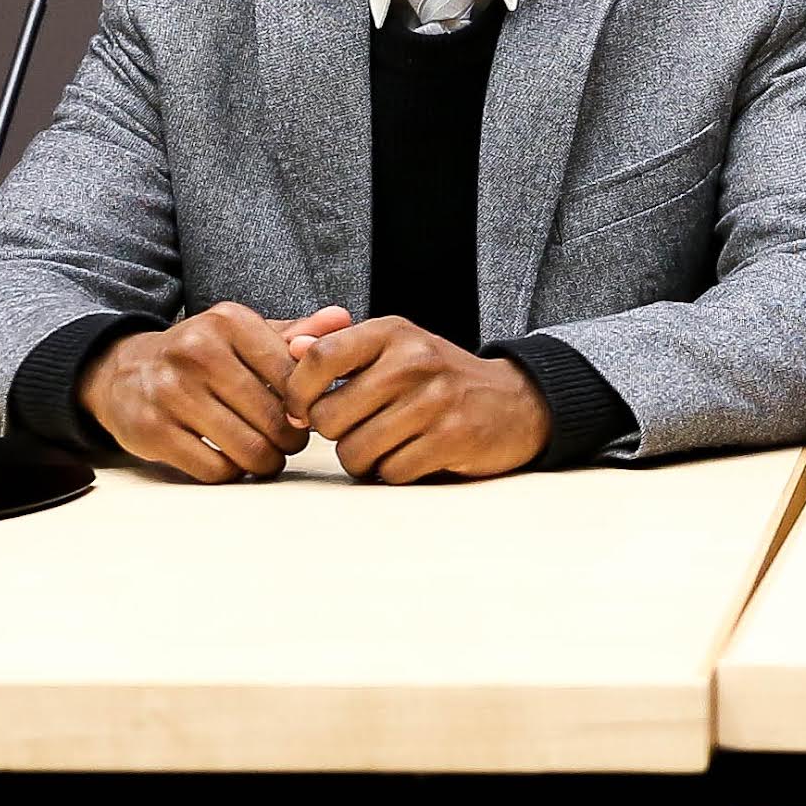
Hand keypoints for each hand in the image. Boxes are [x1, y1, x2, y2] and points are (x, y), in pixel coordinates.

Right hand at [80, 303, 343, 482]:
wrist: (123, 372)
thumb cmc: (200, 357)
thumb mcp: (244, 336)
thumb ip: (296, 333)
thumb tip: (342, 320)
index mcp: (228, 322)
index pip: (294, 377)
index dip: (307, 406)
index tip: (302, 414)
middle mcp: (196, 351)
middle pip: (275, 419)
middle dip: (290, 440)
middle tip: (286, 441)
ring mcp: (171, 392)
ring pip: (249, 449)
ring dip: (265, 461)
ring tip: (264, 454)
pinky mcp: (152, 430)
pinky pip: (216, 469)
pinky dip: (231, 472)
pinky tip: (229, 459)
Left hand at [290, 315, 555, 483]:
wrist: (514, 402)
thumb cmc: (439, 378)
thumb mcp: (395, 348)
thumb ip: (341, 348)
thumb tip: (290, 347)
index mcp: (392, 332)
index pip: (318, 358)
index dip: (297, 393)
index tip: (303, 410)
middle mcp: (413, 360)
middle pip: (330, 417)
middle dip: (335, 435)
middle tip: (358, 429)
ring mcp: (435, 400)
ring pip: (356, 451)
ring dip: (363, 460)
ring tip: (384, 446)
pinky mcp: (452, 438)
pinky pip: (391, 472)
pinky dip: (393, 472)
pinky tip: (410, 456)